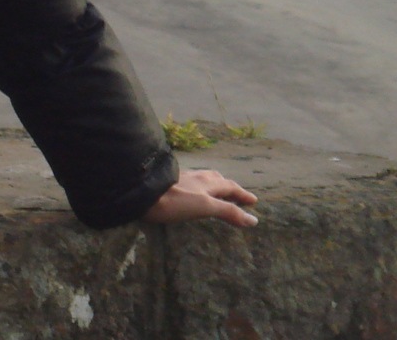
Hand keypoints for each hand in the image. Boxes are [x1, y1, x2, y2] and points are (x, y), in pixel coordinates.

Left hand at [141, 168, 258, 227]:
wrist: (142, 191)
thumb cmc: (175, 201)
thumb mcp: (205, 207)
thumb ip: (228, 212)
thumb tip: (253, 220)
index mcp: (208, 183)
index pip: (230, 187)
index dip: (242, 194)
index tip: (254, 201)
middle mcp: (197, 178)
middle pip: (218, 180)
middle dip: (229, 187)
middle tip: (237, 194)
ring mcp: (182, 179)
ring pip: (203, 179)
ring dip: (214, 184)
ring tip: (217, 190)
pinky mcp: (169, 182)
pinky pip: (190, 182)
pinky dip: (199, 186)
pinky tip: (191, 191)